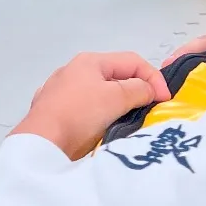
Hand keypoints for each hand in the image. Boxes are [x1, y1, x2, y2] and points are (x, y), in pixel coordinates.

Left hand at [14, 52, 170, 158]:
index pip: (131, 61)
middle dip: (135, 91)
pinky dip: (97, 117)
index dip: (153, 78)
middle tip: (149, 110)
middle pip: (115, 77)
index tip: (165, 100)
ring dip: (117, 106)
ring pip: (99, 95)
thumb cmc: (79, 115)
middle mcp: (73, 72)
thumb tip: (148, 90)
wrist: (41, 144)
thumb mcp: (116, 98)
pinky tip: (100, 129)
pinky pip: (84, 111)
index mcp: (89, 61)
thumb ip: (138, 89)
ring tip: (128, 122)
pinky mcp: (53, 113)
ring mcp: (60, 92)